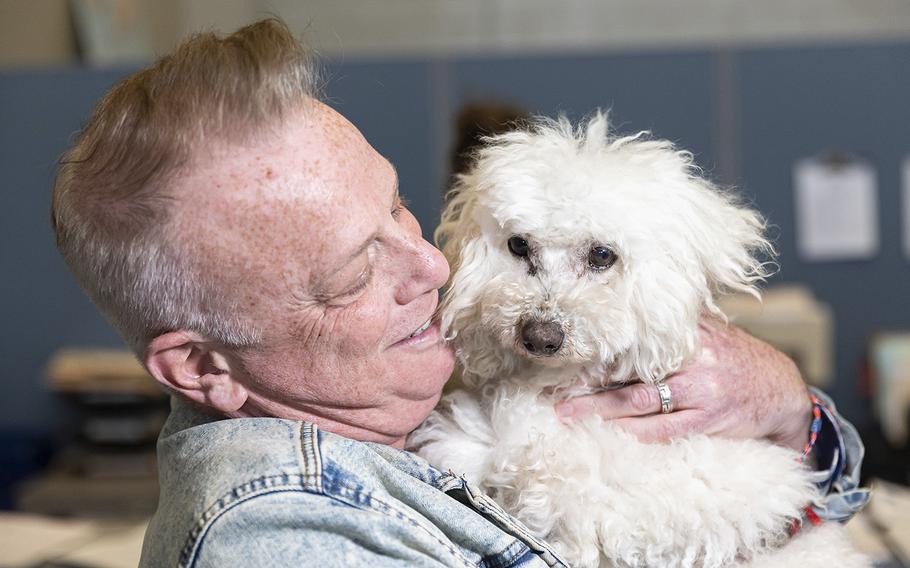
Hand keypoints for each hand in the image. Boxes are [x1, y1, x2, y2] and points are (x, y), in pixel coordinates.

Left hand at [554, 319, 812, 451]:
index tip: (564, 356)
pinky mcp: (707, 420)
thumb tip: (629, 309)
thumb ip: (674, 327)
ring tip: (567, 413)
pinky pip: (664, 429)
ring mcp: (699, 391)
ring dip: (599, 408)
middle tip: (552, 389)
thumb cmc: (738, 360)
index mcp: (686, 333)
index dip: (596, 350)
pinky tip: (609, 434)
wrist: (783, 392)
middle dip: (587, 381)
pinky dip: (634, 432)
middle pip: (627, 369)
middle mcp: (690, 358)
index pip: (633, 340)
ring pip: (638, 402)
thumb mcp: (710, 333)